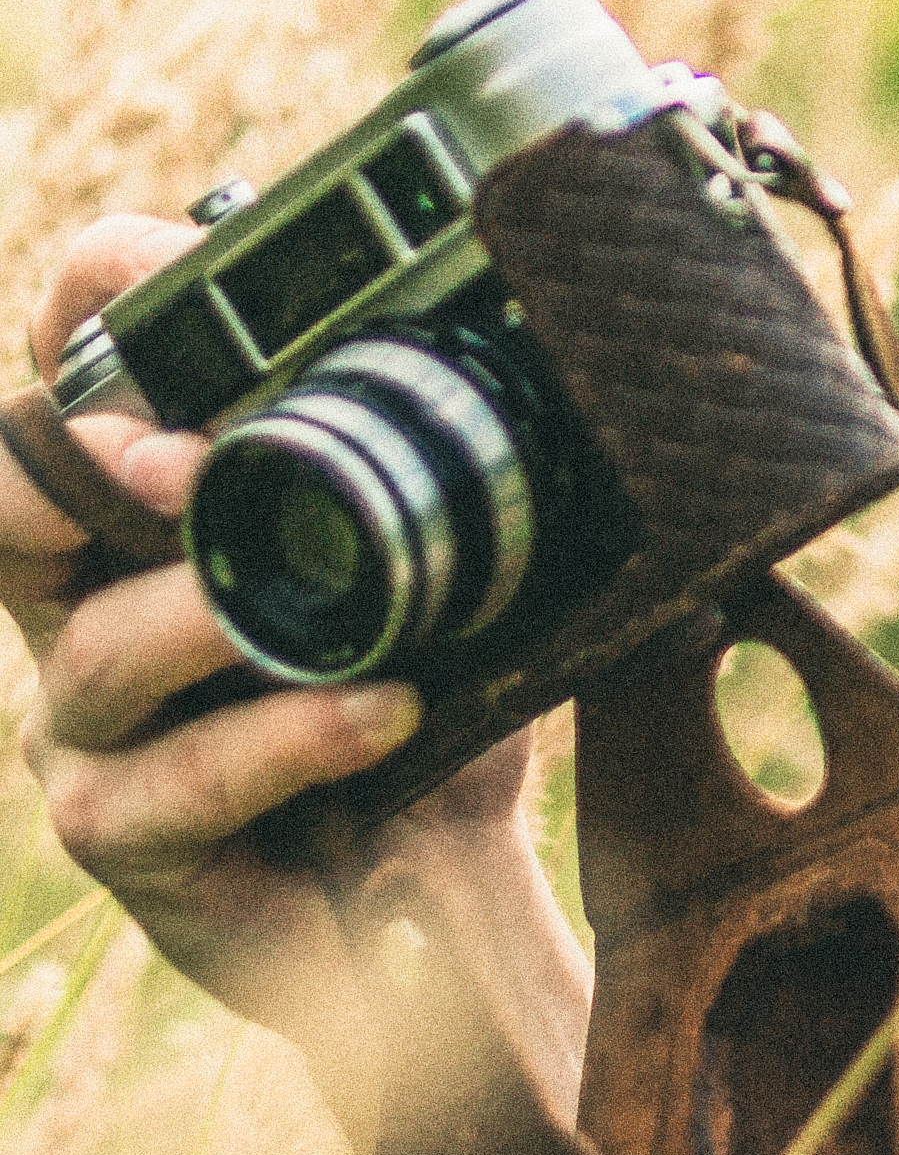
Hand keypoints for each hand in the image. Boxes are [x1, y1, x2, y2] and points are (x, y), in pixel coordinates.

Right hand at [8, 216, 550, 1138]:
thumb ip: (478, 461)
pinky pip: (176, 784)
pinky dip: (285, 740)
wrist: (442, 883)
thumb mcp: (465, 556)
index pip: (82, 374)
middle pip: (8, 498)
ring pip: (98, 650)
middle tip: (181, 459)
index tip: (141, 272)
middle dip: (75, 460)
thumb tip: (585, 338)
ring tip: (351, 631)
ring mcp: (98, 723)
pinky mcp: (132, 833)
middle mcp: (95, 598)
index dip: (92, 307)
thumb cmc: (430, 687)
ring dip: (214, 624)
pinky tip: (381, 714)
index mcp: (160, 506)